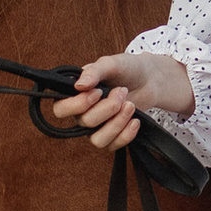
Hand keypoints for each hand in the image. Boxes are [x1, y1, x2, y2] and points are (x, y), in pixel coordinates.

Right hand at [52, 49, 192, 151]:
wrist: (149, 78)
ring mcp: (96, 128)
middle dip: (107, 108)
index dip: (78, 105)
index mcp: (75, 94)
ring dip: (117, 123)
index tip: (98, 92)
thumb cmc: (126, 69)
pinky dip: (126, 134)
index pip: (60, 110)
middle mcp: (82, 113)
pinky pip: (113, 146)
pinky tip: (135, 120)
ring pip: (97, 140)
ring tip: (130, 105)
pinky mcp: (112, 137)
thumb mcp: (110, 64)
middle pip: (85, 122)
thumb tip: (78, 85)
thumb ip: (94, 72)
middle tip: (122, 91)